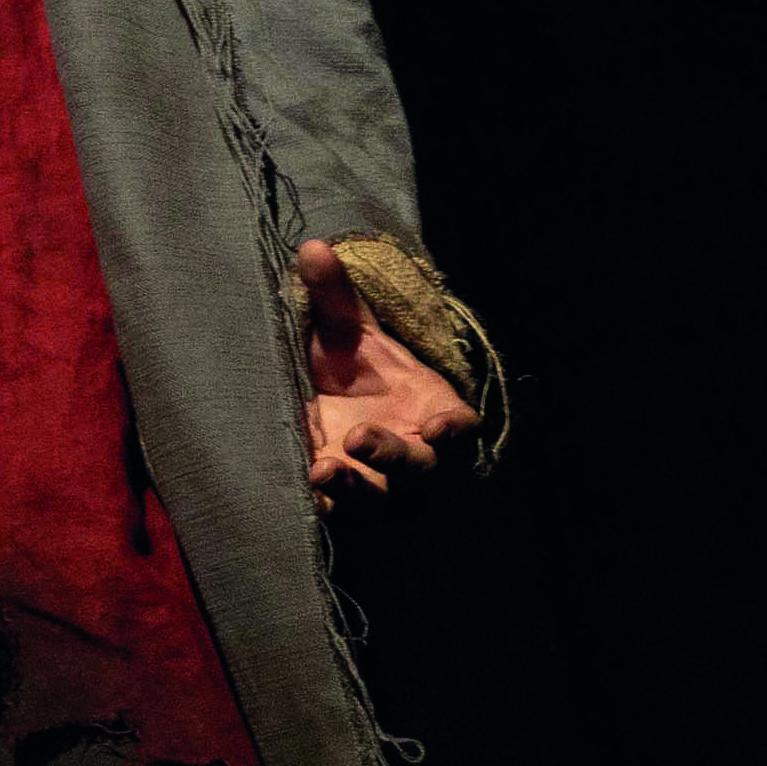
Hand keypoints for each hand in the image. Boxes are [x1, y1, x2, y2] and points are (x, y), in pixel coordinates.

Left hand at [298, 239, 477, 510]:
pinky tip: (306, 498)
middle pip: (420, 469)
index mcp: (437, 415)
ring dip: (356, 490)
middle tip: (357, 437)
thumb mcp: (348, 335)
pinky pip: (343, 518)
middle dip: (393, 455)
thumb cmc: (358, 373)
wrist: (329, 414)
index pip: (460, 429)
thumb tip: (312, 247)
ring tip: (322, 470)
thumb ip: (336, 298)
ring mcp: (387, 491)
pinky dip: (327, 510)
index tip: (440, 424)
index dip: (454, 430)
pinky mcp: (349, 510)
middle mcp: (419, 460)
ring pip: (382, 502)